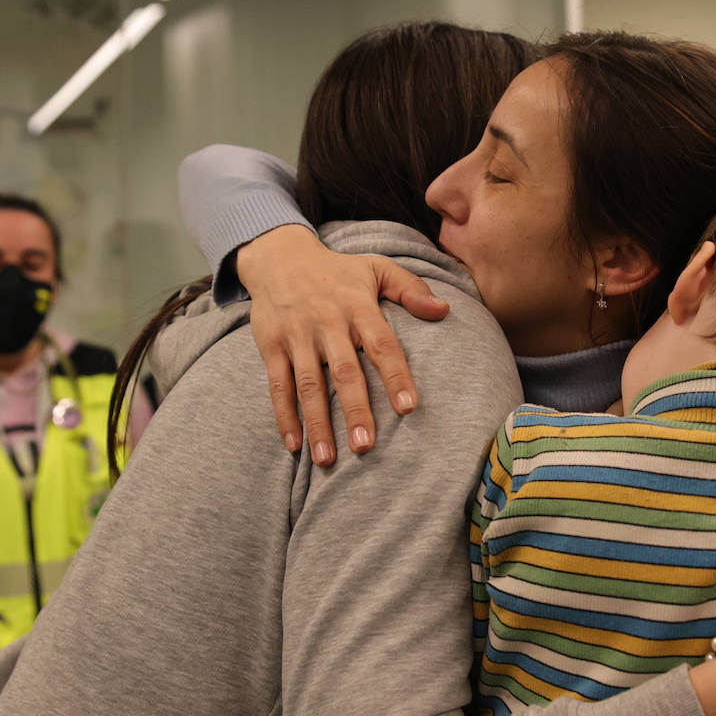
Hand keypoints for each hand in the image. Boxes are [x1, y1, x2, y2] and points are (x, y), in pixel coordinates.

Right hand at [234, 225, 449, 465]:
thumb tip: (444, 311)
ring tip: (327, 460)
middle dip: (355, 410)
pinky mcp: (271, 347)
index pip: (382, 345)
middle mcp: (328, 323)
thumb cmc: (337, 270)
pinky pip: (278, 385)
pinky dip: (284, 416)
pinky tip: (294, 446)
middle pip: (344, 372)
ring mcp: (297, 336)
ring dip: (317, 424)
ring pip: (308, 386)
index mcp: (358, 307)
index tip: (409, 408)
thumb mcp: (376, 268)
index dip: (396, 376)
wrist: (278, 256)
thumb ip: (411, 289)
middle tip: (366, 446)